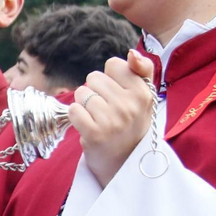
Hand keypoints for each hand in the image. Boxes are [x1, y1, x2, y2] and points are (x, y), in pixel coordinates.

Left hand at [69, 50, 157, 184]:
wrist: (124, 163)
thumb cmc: (131, 124)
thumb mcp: (143, 96)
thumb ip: (142, 70)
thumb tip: (132, 53)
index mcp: (143, 92)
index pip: (112, 64)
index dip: (110, 79)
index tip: (118, 96)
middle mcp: (129, 105)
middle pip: (93, 77)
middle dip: (95, 92)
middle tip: (107, 111)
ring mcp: (112, 120)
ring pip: (81, 93)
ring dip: (84, 105)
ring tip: (98, 119)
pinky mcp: (94, 133)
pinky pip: (72, 110)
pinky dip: (75, 117)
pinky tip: (87, 126)